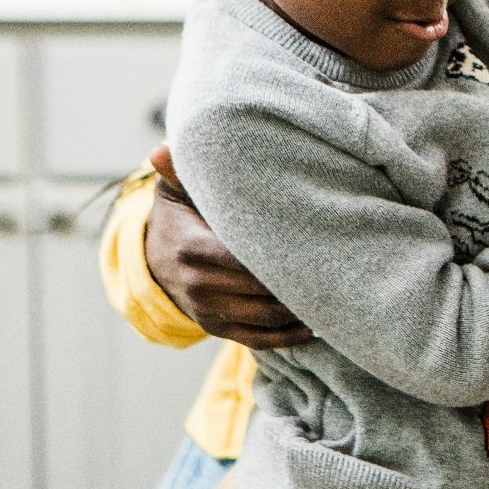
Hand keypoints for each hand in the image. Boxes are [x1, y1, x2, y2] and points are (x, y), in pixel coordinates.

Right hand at [145, 144, 312, 348]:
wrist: (153, 259)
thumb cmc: (178, 216)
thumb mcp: (176, 191)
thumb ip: (180, 171)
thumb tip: (161, 149)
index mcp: (193, 249)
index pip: (246, 258)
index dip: (283, 254)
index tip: (317, 241)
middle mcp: (200, 285)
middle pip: (263, 290)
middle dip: (300, 280)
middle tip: (335, 265)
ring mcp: (208, 312)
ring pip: (267, 317)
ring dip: (301, 308)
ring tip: (332, 290)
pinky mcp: (218, 329)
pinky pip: (259, 340)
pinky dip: (289, 336)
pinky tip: (314, 323)